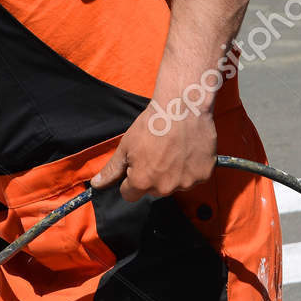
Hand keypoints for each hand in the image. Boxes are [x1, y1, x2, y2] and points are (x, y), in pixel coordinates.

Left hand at [90, 100, 216, 201]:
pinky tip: (188, 150)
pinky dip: (191, 167)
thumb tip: (96, 185)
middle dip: (152, 177)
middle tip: (158, 153)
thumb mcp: (126, 146)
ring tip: (174, 150)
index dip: (130, 180)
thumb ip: (112, 170)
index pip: (129, 195)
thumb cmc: (153, 124)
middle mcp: (164, 187)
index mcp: (142, 182)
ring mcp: (186, 182)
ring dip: (173, 173)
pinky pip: (194, 178)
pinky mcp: (204, 174)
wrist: (183, 105)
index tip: (137, 165)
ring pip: (174, 185)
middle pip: (153, 191)